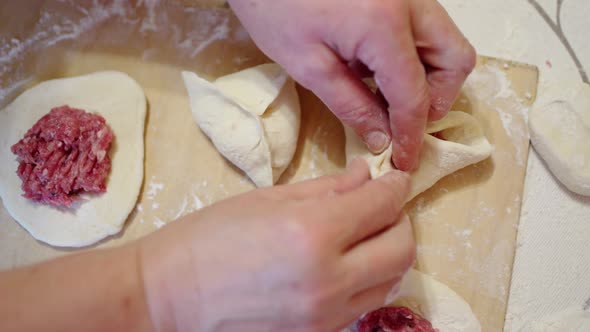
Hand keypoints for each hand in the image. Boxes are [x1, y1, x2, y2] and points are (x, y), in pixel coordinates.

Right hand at [140, 160, 414, 330]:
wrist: (169, 297)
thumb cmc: (208, 238)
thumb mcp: (267, 199)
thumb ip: (326, 188)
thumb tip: (366, 176)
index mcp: (312, 233)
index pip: (381, 205)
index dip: (395, 186)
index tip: (394, 178)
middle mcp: (329, 281)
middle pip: (401, 249)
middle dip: (400, 221)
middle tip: (382, 206)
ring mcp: (326, 317)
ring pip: (389, 282)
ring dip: (387, 253)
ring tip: (363, 236)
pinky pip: (363, 305)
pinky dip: (365, 280)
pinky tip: (343, 265)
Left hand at [228, 0, 475, 170]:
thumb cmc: (275, 9)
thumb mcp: (309, 66)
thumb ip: (352, 105)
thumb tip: (383, 139)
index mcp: (384, 24)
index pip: (414, 93)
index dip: (412, 133)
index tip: (406, 159)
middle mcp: (411, 3)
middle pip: (454, 60)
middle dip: (436, 99)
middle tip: (403, 122)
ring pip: (446, 41)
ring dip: (429, 77)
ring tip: (388, 97)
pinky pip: (426, 28)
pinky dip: (414, 56)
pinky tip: (379, 70)